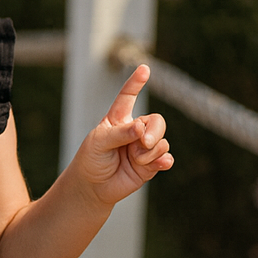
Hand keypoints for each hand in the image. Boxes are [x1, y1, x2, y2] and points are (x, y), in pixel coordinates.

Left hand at [74, 65, 172, 209]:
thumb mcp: (99, 143)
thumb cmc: (91, 160)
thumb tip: (142, 128)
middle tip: (144, 142)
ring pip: (161, 141)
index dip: (135, 83)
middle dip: (154, 131)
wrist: (92, 187)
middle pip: (156, 121)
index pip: (128, 97)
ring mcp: (144, 148)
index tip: (144, 69)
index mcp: (118, 120)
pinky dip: (163, 160)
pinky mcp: (150, 164)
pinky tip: (161, 164)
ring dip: (150, 151)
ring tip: (136, 160)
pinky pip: (165, 158)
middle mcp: (135, 131)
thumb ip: (120, 133)